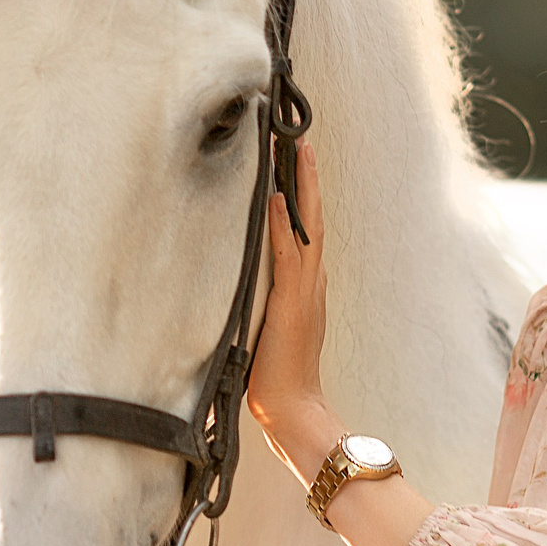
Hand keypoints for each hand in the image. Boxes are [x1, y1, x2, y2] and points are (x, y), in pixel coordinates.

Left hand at [245, 139, 338, 477]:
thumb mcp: (266, 330)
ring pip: (305, 225)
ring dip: (300, 186)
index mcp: (306, 287)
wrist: (291, 408)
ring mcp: (304, 289)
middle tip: (301, 137)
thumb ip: (260, 307)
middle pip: (312, 216)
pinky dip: (283, 223)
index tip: (295, 160)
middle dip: (307, 176)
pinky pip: (286, 253)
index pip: (306, 230)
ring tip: (296, 148)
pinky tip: (276, 197)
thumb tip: (234, 294)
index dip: (304, 194)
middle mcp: (311, 281)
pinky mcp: (291, 302)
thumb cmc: (275, 377)